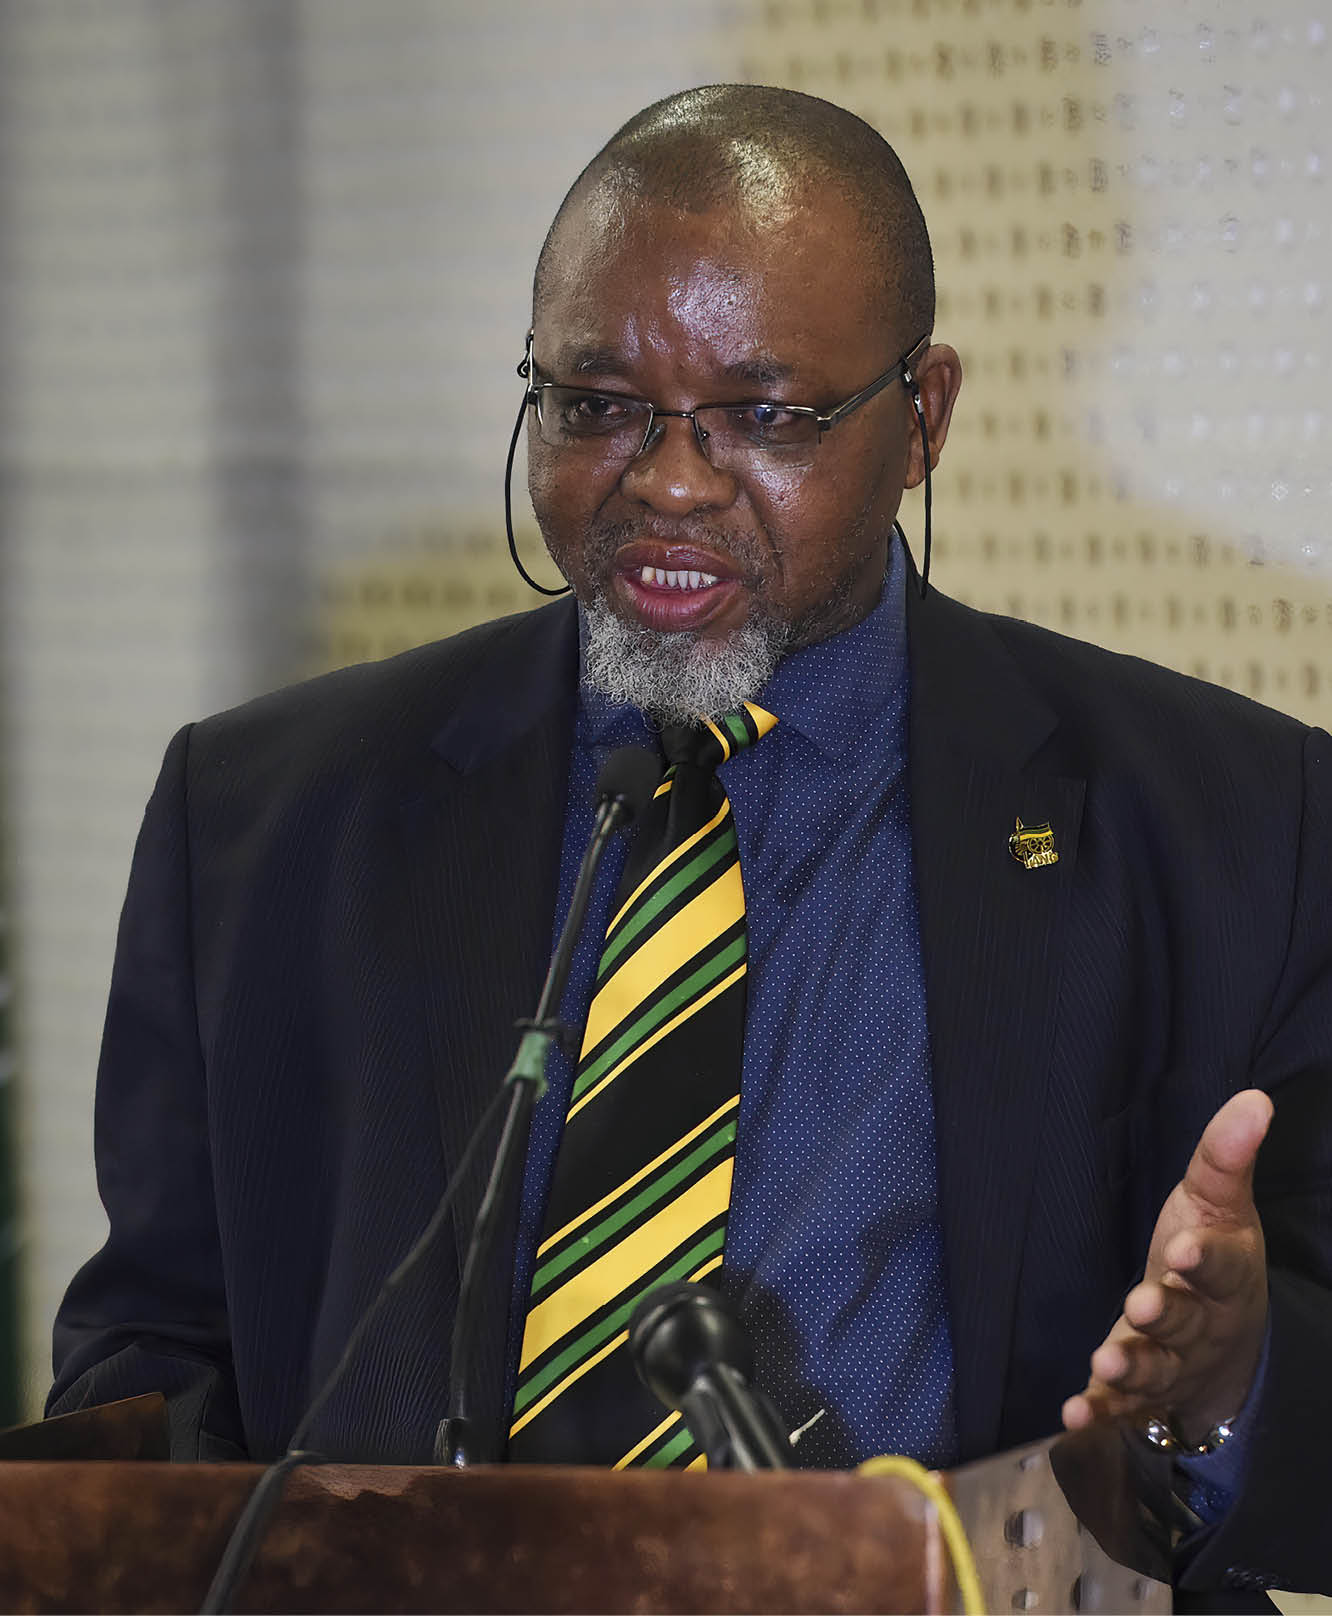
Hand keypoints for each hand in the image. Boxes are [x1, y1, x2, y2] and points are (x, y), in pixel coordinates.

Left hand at [1062, 1088, 1272, 1445]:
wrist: (1225, 1345)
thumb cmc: (1211, 1259)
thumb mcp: (1220, 1204)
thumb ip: (1226, 1156)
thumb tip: (1255, 1098)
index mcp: (1225, 1276)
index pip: (1218, 1265)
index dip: (1202, 1259)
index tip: (1182, 1248)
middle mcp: (1202, 1324)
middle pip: (1186, 1322)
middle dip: (1165, 1314)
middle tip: (1144, 1305)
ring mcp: (1172, 1364)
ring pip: (1156, 1369)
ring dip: (1132, 1365)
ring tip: (1105, 1359)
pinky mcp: (1139, 1393)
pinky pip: (1122, 1407)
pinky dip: (1099, 1411)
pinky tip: (1073, 1414)